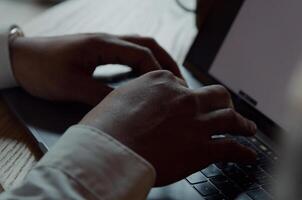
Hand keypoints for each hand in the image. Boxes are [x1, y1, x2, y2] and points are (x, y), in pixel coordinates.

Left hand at [10, 34, 181, 104]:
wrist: (19, 59)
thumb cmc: (41, 70)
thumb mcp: (71, 86)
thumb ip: (101, 95)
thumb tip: (129, 105)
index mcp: (103, 44)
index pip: (143, 54)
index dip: (159, 73)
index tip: (170, 91)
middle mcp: (108, 40)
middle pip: (149, 44)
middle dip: (168, 62)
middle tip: (181, 83)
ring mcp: (105, 44)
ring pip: (141, 46)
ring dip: (159, 61)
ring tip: (171, 80)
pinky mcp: (100, 51)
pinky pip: (131, 53)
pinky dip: (145, 63)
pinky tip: (147, 77)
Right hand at [80, 70, 256, 185]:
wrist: (108, 153)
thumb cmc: (105, 129)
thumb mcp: (119, 98)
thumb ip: (138, 95)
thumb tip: (143, 101)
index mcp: (162, 83)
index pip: (185, 86)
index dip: (190, 97)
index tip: (192, 104)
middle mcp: (184, 99)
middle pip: (216, 95)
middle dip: (224, 102)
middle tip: (227, 108)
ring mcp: (196, 123)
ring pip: (230, 118)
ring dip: (243, 124)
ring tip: (249, 129)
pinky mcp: (202, 149)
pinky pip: (231, 148)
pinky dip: (243, 152)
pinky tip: (248, 155)